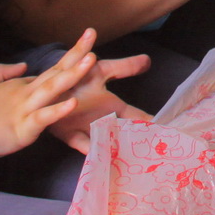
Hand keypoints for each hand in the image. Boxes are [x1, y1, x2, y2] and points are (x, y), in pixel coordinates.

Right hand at [0, 39, 94, 161]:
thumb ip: (4, 73)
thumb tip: (25, 66)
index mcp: (21, 85)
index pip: (53, 69)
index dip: (72, 55)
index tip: (88, 38)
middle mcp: (25, 92)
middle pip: (56, 71)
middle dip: (76, 54)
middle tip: (92, 34)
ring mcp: (24, 109)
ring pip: (52, 89)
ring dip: (72, 74)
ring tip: (91, 61)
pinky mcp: (21, 129)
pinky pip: (42, 118)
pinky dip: (57, 110)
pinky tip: (72, 103)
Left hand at [46, 30, 154, 153]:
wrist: (47, 95)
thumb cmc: (76, 80)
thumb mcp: (101, 70)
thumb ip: (123, 66)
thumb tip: (147, 60)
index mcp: (110, 104)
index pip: (135, 115)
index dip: (150, 122)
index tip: (167, 130)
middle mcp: (101, 119)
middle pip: (122, 131)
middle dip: (134, 139)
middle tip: (152, 151)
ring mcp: (85, 127)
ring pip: (103, 139)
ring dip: (111, 146)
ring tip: (123, 154)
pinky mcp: (66, 131)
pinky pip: (78, 141)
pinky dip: (85, 147)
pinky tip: (94, 153)